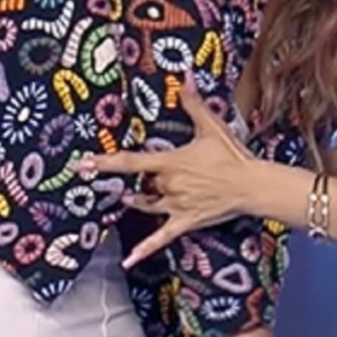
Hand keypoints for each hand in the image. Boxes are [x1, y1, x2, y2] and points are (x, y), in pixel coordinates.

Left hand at [77, 76, 257, 266]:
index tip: (84, 164)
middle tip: (122, 176)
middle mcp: (167, 186)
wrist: (252, 184)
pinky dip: (144, 250)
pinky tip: (129, 260)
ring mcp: (175, 206)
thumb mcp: (210, 126)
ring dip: (136, 201)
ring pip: (146, 205)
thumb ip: (193, 102)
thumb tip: (186, 76)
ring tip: (126, 198)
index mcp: (169, 163)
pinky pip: (160, 238)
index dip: (105, 162)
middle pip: (142, 184)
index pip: (130, 162)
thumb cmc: (231, 155)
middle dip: (136, 181)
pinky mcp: (184, 222)